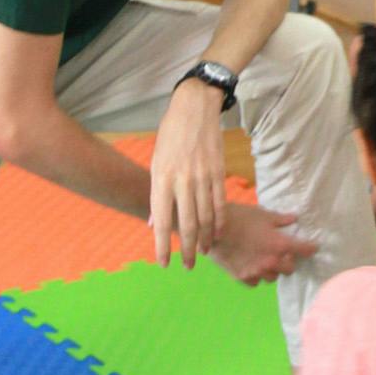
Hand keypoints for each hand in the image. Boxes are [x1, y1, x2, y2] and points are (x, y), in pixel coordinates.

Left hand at [150, 80, 227, 267]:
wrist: (194, 108)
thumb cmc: (170, 135)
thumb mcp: (156, 161)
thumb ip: (156, 194)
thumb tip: (155, 223)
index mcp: (161, 178)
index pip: (162, 220)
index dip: (162, 245)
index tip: (164, 263)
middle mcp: (181, 180)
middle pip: (187, 224)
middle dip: (188, 249)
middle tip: (188, 266)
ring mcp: (202, 177)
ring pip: (206, 217)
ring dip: (206, 239)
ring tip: (204, 253)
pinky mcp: (218, 172)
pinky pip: (220, 203)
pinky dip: (220, 221)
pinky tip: (218, 233)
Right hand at [209, 202, 320, 285]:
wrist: (211, 229)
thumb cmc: (239, 217)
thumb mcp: (262, 214)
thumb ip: (280, 220)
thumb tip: (294, 219)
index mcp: (279, 245)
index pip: (304, 250)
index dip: (311, 248)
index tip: (314, 247)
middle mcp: (271, 262)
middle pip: (290, 269)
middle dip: (289, 261)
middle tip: (284, 253)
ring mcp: (256, 272)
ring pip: (273, 277)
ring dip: (274, 269)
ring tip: (268, 260)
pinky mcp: (242, 277)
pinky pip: (256, 281)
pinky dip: (257, 275)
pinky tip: (253, 266)